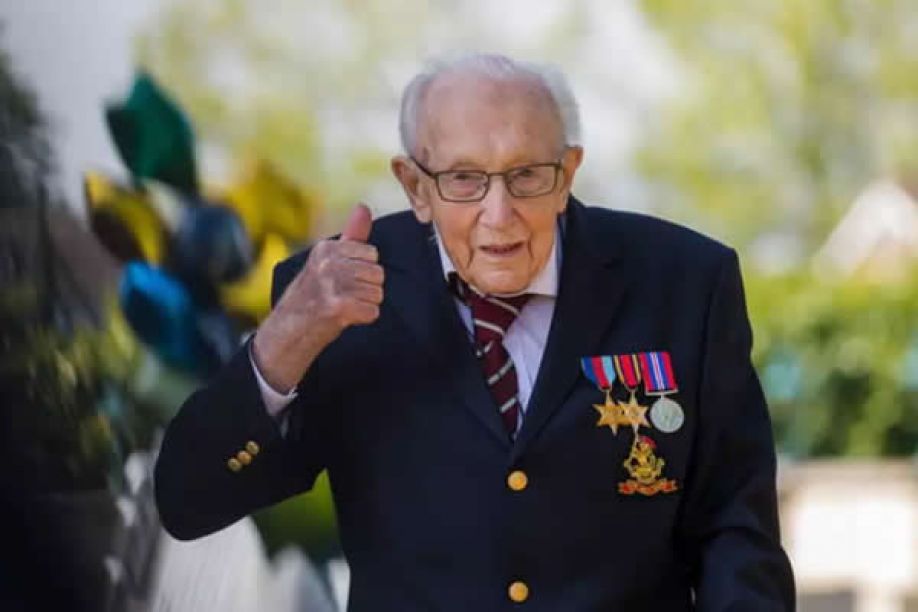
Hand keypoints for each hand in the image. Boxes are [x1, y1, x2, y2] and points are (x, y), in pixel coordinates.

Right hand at [252, 203, 383, 390]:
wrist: (288, 330)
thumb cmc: (313, 293)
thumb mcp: (328, 259)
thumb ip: (351, 234)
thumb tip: (364, 207)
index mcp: (326, 248)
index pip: (372, 254)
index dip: (363, 270)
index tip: (343, 279)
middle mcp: (327, 263)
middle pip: (378, 274)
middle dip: (367, 288)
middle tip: (344, 295)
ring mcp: (331, 285)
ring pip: (377, 293)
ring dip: (365, 304)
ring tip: (344, 306)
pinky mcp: (338, 307)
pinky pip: (373, 311)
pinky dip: (364, 319)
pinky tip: (346, 318)